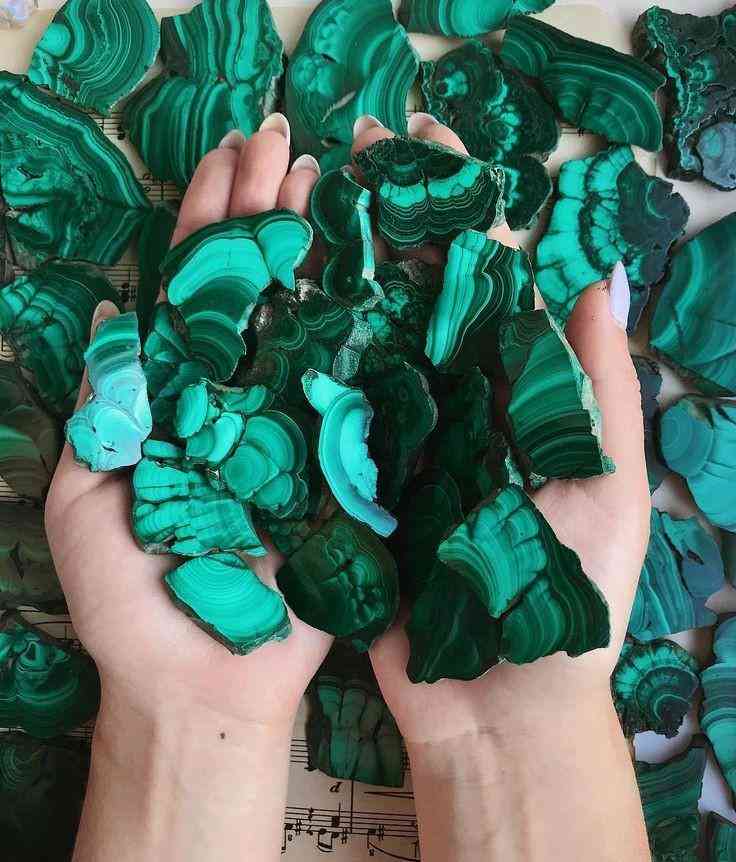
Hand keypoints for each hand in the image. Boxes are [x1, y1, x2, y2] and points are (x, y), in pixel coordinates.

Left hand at [45, 115, 331, 861]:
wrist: (202, 682)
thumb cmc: (132, 602)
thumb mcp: (87, 499)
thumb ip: (107, 410)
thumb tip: (118, 315)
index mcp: (176, 400)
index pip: (191, 295)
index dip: (204, 227)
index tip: (223, 161)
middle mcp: (239, 399)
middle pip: (253, 292)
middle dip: (262, 215)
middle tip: (280, 142)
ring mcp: (296, 425)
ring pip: (307, 323)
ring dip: (315, 251)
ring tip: (327, 179)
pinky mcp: (341, 464)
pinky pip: (355, 390)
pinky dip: (367, 327)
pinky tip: (379, 268)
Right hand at [352, 116, 650, 861]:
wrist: (496, 712)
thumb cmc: (566, 604)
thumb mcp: (605, 490)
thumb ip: (597, 390)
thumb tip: (603, 276)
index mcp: (508, 400)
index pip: (479, 288)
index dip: (454, 215)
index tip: (422, 145)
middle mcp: (443, 411)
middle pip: (407, 304)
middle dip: (379, 228)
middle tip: (339, 152)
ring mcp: (387, 449)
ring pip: (353, 351)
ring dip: (325, 283)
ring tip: (289, 207)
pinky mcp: (341, 494)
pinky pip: (314, 425)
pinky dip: (290, 372)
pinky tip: (259, 310)